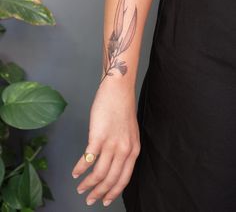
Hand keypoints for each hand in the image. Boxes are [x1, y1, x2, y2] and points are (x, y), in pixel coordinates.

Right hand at [71, 78, 140, 206]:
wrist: (118, 90)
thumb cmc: (122, 108)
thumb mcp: (129, 132)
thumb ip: (123, 149)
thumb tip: (111, 163)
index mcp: (133, 150)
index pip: (124, 179)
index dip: (113, 192)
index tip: (105, 200)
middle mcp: (124, 150)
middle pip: (111, 180)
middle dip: (99, 193)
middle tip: (89, 200)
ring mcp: (111, 144)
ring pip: (99, 174)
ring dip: (88, 184)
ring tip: (80, 188)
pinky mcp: (98, 137)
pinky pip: (88, 159)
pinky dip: (80, 168)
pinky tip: (75, 172)